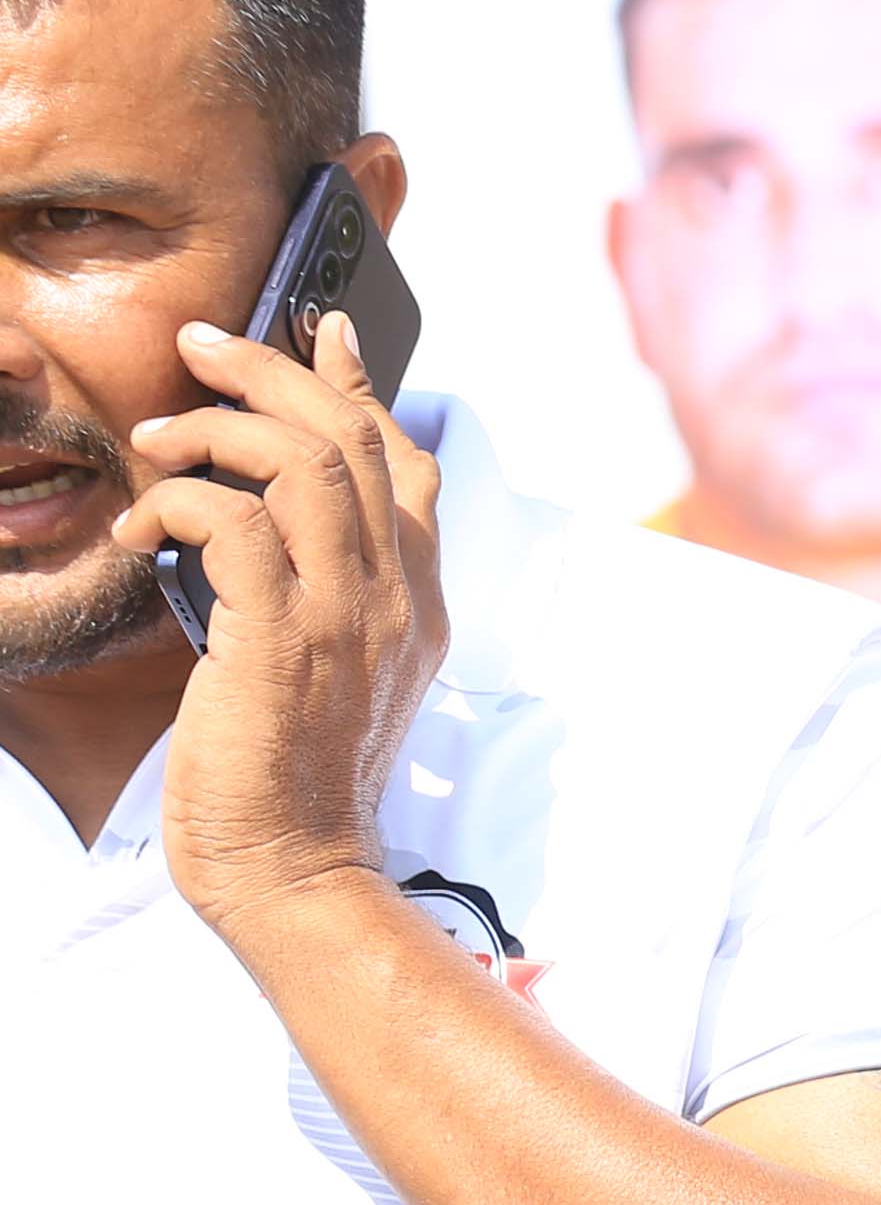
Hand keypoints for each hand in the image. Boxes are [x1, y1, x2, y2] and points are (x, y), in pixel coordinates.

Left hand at [122, 308, 446, 926]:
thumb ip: (322, 597)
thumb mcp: (331, 675)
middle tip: (198, 346)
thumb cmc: (293, 785)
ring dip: (214, 428)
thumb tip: (258, 529)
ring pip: (301, 459)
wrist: (297, 872)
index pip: (405, 463)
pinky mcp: (282, 635)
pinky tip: (139, 529)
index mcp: (417, 605)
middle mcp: (398, 597)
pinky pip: (233, 521)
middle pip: (351, 436)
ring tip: (154, 438)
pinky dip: (176, 503)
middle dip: (269, 371)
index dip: (359, 386)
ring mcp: (349, 615)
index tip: (319, 333)